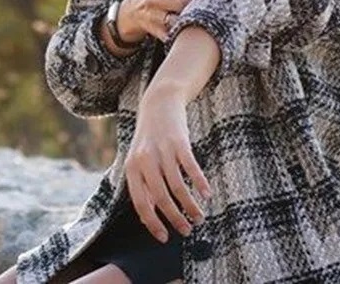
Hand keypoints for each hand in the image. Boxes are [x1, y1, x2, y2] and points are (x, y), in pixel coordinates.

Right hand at [119, 0, 199, 43]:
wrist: (130, 11)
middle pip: (182, 4)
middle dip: (196, 7)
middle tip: (205, 9)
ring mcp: (151, 15)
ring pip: (176, 21)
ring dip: (188, 21)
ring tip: (197, 20)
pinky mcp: (153, 30)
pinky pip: (170, 34)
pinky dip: (179, 34)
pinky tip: (186, 31)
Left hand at [124, 85, 211, 242]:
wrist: (159, 102)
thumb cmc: (149, 137)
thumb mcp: (140, 159)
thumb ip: (144, 184)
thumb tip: (150, 214)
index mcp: (132, 168)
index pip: (141, 203)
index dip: (152, 223)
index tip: (164, 238)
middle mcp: (145, 160)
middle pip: (161, 198)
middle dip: (175, 218)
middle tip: (187, 231)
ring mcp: (162, 151)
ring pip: (177, 187)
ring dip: (190, 206)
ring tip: (200, 217)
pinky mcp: (179, 142)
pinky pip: (191, 168)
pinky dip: (200, 184)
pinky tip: (207, 195)